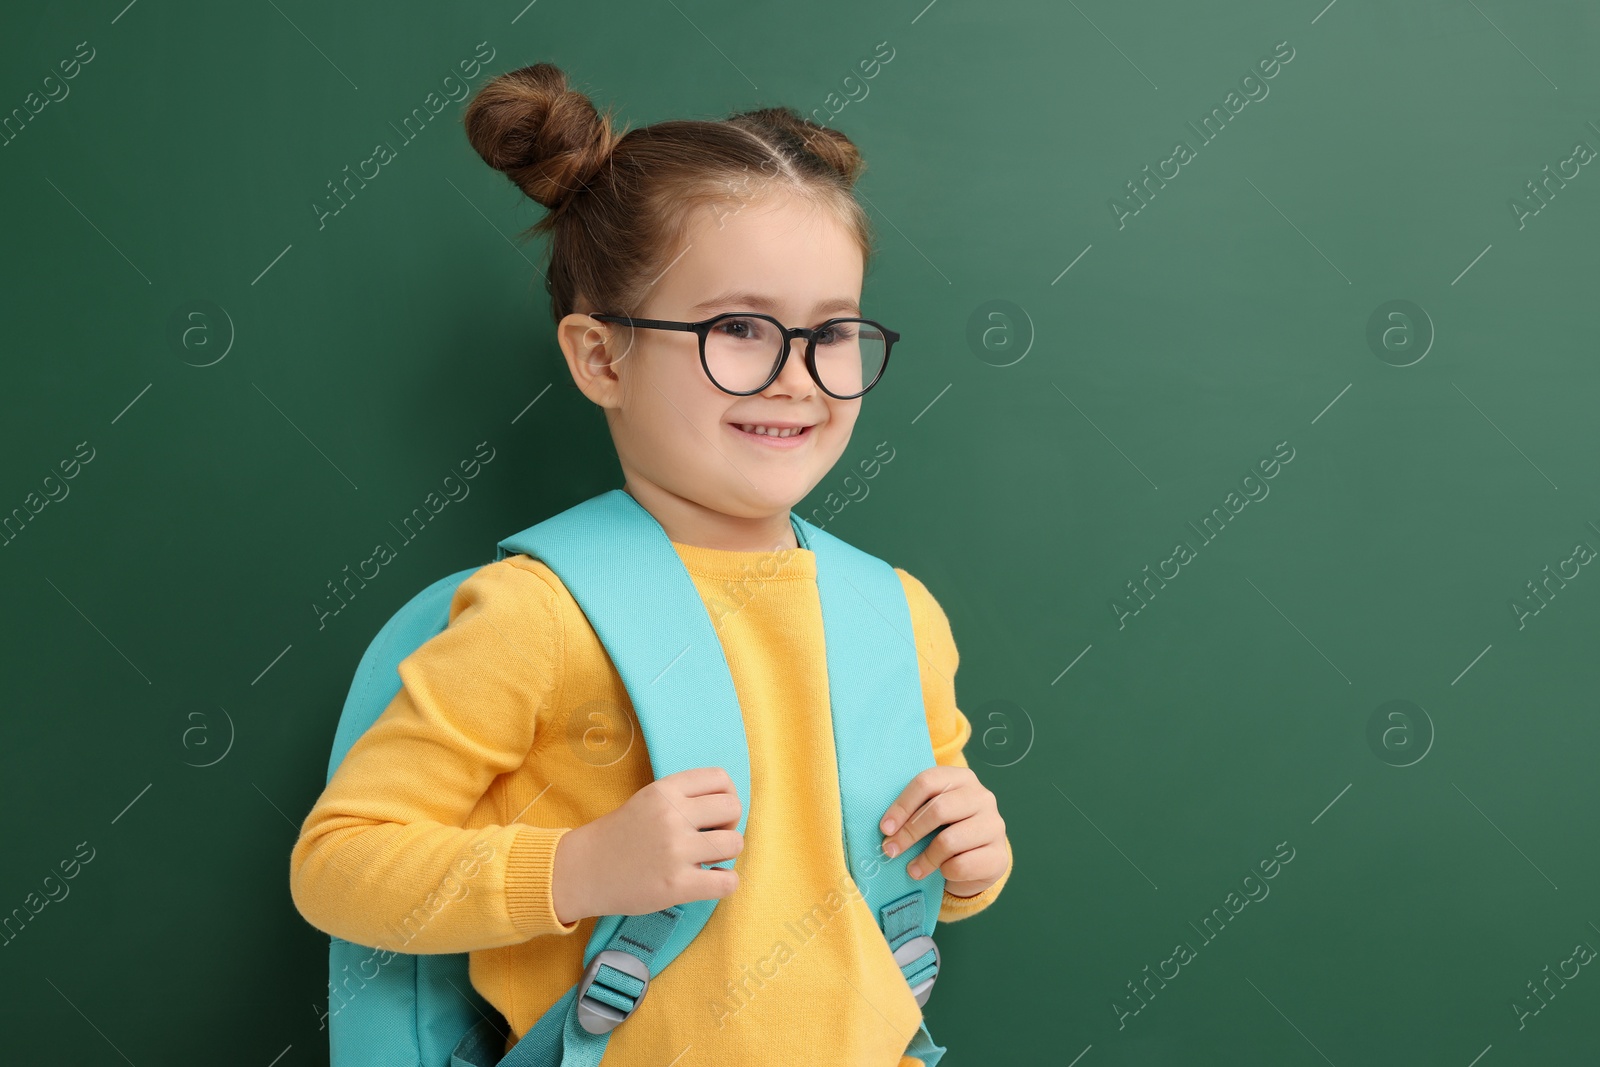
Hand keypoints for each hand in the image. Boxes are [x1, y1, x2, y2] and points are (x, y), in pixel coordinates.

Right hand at [552, 766, 743, 923]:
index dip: (726, 796)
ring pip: (735, 844)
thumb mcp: (649, 800)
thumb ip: (684, 797)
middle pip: (733, 808)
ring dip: (727, 855)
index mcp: (665, 790)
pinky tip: (709, 881)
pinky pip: (727, 882)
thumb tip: (729, 807)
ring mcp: (674, 851)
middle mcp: (671, 815)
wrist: (583, 870)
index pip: (721, 778)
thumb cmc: (621, 835)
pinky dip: (726, 882)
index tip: (714, 814)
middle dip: (729, 825)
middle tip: (710, 839)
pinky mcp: (675, 885)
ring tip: (706, 861)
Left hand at [879, 766, 1005, 898]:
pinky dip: (945, 872)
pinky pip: (962, 866)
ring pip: (949, 841)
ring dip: (925, 859)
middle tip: (891, 850)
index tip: (885, 828)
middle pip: (938, 809)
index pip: (927, 782)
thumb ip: (914, 811)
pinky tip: (942, 872)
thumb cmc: (947, 831)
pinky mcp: (999, 855)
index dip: (902, 806)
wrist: (978, 860)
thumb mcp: (932, 813)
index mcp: (962, 778)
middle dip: (909, 833)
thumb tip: (887, 830)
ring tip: (913, 869)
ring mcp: (994, 826)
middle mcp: (983, 797)